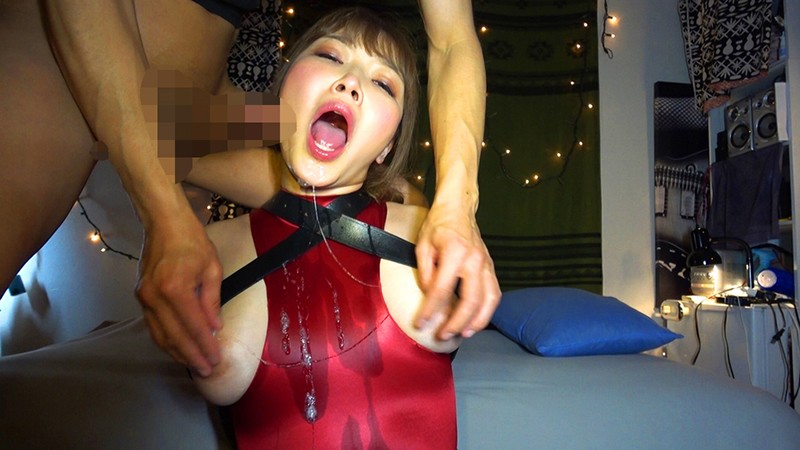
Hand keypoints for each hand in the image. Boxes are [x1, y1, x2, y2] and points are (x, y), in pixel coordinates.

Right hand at [135, 207, 222, 376]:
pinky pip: (153, 325)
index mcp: (175, 288)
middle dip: (191, 356)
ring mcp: (143, 298)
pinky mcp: (140, 296)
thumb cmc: (192, 241)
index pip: (194, 326)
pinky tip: (178, 348)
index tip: (216, 360)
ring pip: (160, 335)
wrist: (163, 223)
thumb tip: (215, 327)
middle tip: (206, 370)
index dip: (205, 346)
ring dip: (177, 352)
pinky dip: (166, 339)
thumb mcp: (212, 268)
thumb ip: (212, 300)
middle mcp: (155, 297)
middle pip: (174, 336)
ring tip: (194, 364)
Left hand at [415, 202, 500, 339]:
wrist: (458, 209)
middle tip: (443, 335)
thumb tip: (431, 296)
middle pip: (470, 300)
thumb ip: (426, 272)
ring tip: (464, 334)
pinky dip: (487, 310)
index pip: (441, 290)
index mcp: (455, 252)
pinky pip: (494, 293)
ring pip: (489, 300)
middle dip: (456, 322)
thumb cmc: (439, 225)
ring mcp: (486, 263)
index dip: (430, 310)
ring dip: (477, 321)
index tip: (421, 323)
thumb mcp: (422, 246)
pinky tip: (477, 320)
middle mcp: (474, 259)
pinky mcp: (490, 267)